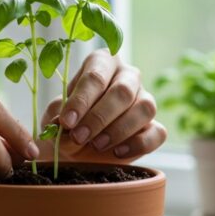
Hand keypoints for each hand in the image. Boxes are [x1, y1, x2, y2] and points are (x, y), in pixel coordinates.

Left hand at [37, 49, 166, 163]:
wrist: (77, 148)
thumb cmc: (67, 123)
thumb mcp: (56, 119)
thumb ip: (60, 120)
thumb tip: (68, 127)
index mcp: (101, 63)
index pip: (96, 76)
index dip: (81, 100)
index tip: (66, 122)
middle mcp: (127, 76)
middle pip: (123, 91)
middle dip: (99, 117)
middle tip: (79, 137)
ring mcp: (145, 99)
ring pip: (144, 108)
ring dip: (118, 130)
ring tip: (96, 145)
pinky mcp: (155, 125)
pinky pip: (158, 132)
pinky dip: (138, 144)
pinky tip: (117, 152)